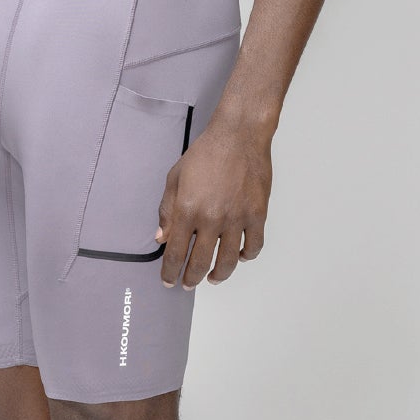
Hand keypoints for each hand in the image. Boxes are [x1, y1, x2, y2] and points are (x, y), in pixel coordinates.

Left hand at [155, 117, 270, 287]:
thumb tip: (162, 237)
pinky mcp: (257, 214)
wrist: (238, 136)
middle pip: (200, 262)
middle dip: (191, 278)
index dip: (170, 271)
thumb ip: (167, 210)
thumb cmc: (207, 152)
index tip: (169, 280)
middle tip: (188, 283)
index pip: (175, 252)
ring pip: (228, 261)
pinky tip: (240, 257)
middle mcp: (211, 218)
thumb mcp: (175, 178)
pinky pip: (253, 246)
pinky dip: (246, 256)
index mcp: (187, 209)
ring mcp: (236, 218)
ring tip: (213, 278)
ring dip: (218, 275)